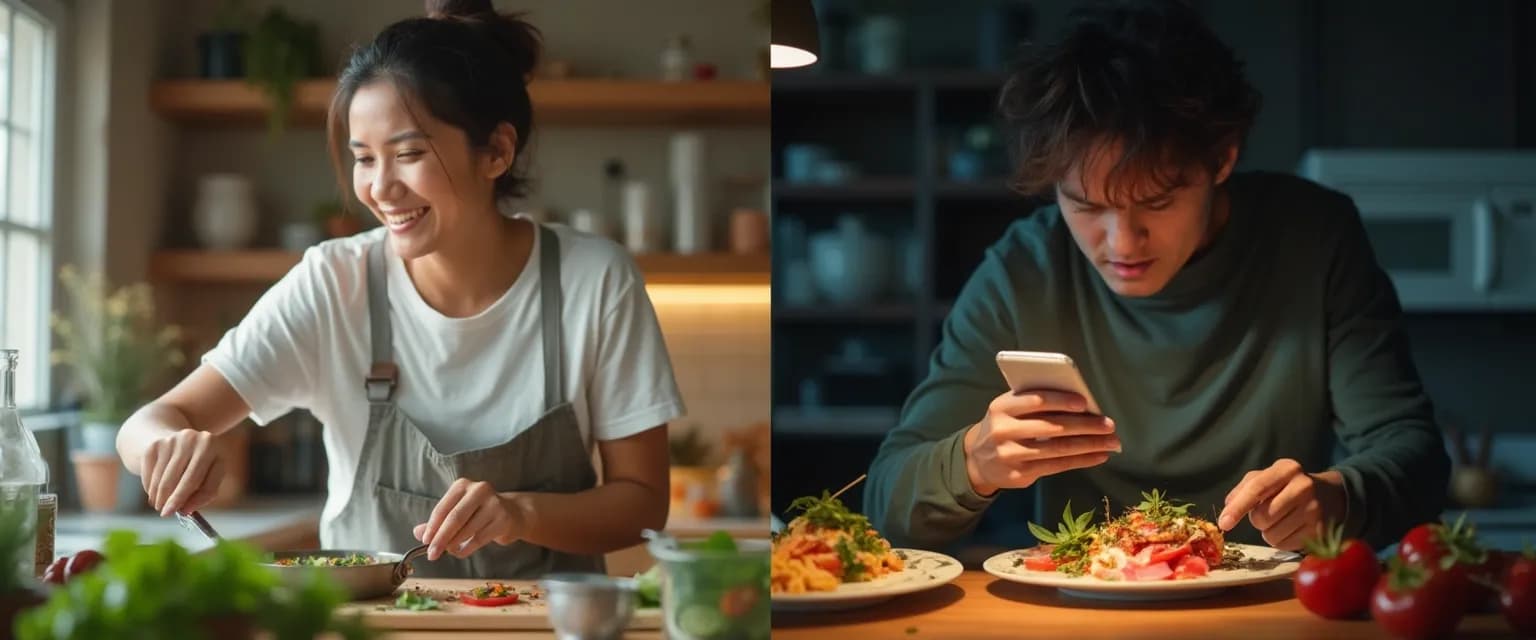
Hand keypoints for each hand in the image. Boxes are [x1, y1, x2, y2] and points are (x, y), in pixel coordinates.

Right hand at [141, 429, 225, 516]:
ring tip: (159, 505)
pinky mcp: (156, 444)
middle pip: (186, 479)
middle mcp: (196, 441)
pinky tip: (153, 492)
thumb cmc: (197, 465)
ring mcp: (174, 440)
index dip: (196, 500)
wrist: (176, 441)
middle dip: (174, 500)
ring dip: (160, 496)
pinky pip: (151, 473)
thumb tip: (185, 510)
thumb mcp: (208, 474)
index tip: (183, 513)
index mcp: (214, 448)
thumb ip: (202, 493)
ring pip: (165, 478)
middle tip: (165, 514)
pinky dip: (150, 487)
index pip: (207, 480)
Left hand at [414, 478, 523, 560]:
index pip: (443, 508)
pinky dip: (467, 548)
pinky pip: (479, 538)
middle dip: (441, 538)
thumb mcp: (457, 512)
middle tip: (432, 554)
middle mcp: (479, 490)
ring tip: (448, 552)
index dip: (432, 526)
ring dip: (453, 545)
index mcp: (463, 485)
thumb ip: (437, 522)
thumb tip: (417, 532)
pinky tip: (460, 552)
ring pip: (467, 530)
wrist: (512, 514)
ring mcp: (493, 504)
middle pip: (455, 518)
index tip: (424, 541)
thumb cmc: (478, 513)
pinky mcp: (503, 519)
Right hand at [963, 389, 1119, 495]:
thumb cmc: (1003, 426)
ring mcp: (1011, 454)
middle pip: (1052, 427)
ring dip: (1090, 445)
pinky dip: (1082, 461)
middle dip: (1086, 425)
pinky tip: (1098, 456)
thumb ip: (1033, 403)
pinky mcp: (1020, 474)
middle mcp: (1003, 430)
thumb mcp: (1008, 410)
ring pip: (1058, 449)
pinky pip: (1057, 466)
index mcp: (1002, 407)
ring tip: (1112, 442)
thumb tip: (1080, 404)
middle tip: (1110, 425)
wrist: (977, 460)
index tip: (1086, 403)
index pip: (1035, 400)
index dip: (1062, 401)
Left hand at [1218, 458, 1345, 550]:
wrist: (1331, 497)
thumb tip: (1227, 506)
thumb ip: (1245, 488)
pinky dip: (1282, 541)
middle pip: (1262, 517)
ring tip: (1282, 521)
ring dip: (1269, 533)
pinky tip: (1292, 529)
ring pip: (1271, 535)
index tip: (1223, 523)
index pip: (1257, 488)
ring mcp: (1314, 510)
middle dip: (1257, 520)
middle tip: (1268, 513)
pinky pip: (1285, 546)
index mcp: (1287, 469)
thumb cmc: (1289, 487)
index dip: (1237, 508)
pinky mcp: (1319, 531)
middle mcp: (1303, 486)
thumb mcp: (1269, 477)